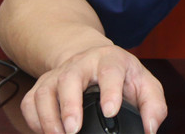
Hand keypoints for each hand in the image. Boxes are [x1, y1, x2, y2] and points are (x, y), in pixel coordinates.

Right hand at [20, 44, 166, 133]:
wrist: (92, 57)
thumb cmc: (120, 75)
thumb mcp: (144, 84)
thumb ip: (153, 106)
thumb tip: (150, 129)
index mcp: (110, 60)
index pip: (110, 71)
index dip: (110, 91)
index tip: (110, 111)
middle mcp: (81, 64)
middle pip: (70, 79)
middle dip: (69, 106)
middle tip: (73, 129)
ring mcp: (58, 74)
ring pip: (45, 92)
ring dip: (49, 118)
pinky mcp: (42, 86)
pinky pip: (30, 103)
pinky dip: (34, 121)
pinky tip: (46, 132)